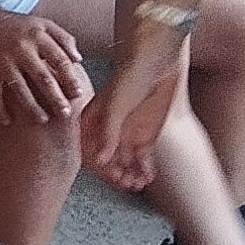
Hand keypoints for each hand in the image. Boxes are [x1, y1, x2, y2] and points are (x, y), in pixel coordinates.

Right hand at [0, 4, 95, 127]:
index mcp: (37, 36)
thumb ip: (63, 37)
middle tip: (65, 114)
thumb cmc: (15, 26)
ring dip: (31, 107)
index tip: (78, 94)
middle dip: (55, 97)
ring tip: (42, 120)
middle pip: (42, 77)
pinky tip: (7, 122)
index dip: (70, 78)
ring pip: (19, 89)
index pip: (59, 59)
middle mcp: (20, 48)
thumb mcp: (41, 23)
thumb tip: (78, 60)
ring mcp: (1, 61)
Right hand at [82, 48, 186, 193]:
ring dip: (129, 175)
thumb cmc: (131, 75)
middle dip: (115, 174)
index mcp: (92, 122)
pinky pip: (142, 159)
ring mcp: (126, 134)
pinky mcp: (144, 135)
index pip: (88, 151)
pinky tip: (147, 179)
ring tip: (136, 184)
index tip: (108, 175)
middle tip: (124, 182)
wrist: (157, 60)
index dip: (97, 167)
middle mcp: (107, 131)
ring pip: (124, 163)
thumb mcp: (115, 104)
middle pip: (107, 161)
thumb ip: (108, 133)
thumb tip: (99, 160)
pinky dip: (144, 170)